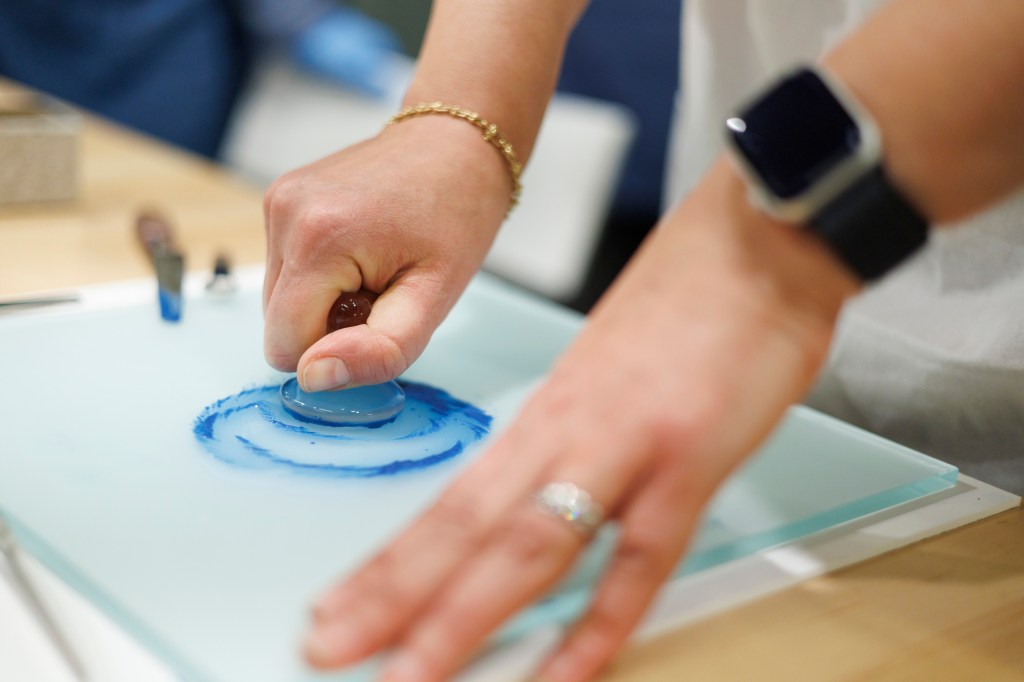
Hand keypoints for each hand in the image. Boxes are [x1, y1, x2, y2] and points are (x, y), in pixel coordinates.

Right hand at [263, 114, 510, 389]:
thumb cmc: (456, 216)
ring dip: (325, 300)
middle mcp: (284, 214)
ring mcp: (277, 201)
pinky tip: (359, 249)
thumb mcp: (436, 297)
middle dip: (331, 323)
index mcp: (318, 240)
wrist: (455, 144)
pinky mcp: (278, 198)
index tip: (381, 313)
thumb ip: (381, 349)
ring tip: (374, 265)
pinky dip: (319, 275)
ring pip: (279, 300)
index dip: (337, 350)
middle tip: (383, 288)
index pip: (286, 347)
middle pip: (278, 324)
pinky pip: (284, 270)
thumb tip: (313, 377)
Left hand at [301, 161, 859, 680]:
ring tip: (409, 674)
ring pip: (529, 544)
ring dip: (462, 616)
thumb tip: (544, 484)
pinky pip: (643, 557)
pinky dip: (601, 622)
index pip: (450, 502)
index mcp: (547, 411)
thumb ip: (577, 432)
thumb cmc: (688, 296)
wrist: (758, 234)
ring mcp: (625, 445)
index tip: (341, 605)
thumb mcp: (609, 364)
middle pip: (465, 529)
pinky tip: (565, 672)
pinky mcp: (692, 456)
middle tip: (331, 647)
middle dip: (393, 599)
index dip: (391, 562)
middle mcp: (567, 431)